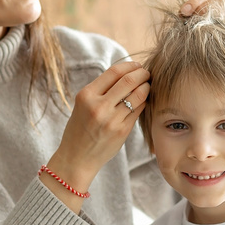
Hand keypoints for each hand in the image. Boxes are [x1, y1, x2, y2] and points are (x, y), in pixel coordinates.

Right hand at [45, 61, 149, 210]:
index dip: (130, 66)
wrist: (76, 158)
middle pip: (129, 81)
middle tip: (147, 73)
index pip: (114, 72)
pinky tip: (143, 100)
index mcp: (86, 95)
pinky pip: (138, 110)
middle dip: (142, 74)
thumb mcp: (83, 105)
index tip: (137, 66)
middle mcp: (98, 106)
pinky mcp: (122, 131)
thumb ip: (101, 90)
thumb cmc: (80, 128)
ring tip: (147, 85)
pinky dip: (143, 102)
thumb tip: (128, 73)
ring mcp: (111, 120)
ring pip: (138, 95)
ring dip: (146, 87)